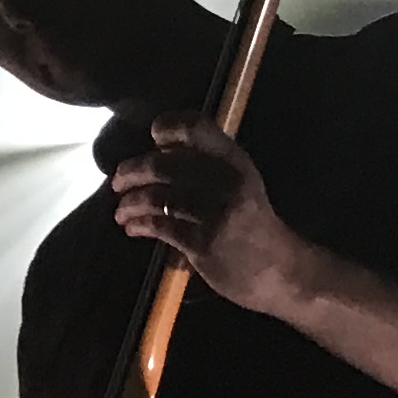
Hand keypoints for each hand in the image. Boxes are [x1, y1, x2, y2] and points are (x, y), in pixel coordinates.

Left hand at [110, 114, 305, 311]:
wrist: (280, 270)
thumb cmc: (252, 224)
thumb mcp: (240, 183)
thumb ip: (207, 165)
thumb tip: (158, 151)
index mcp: (234, 160)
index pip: (196, 128)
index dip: (168, 127)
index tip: (153, 138)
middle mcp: (226, 180)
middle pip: (164, 164)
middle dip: (132, 172)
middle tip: (117, 182)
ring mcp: (216, 211)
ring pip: (158, 196)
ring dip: (131, 202)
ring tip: (121, 211)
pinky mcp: (205, 241)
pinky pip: (160, 225)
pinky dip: (139, 224)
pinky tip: (132, 227)